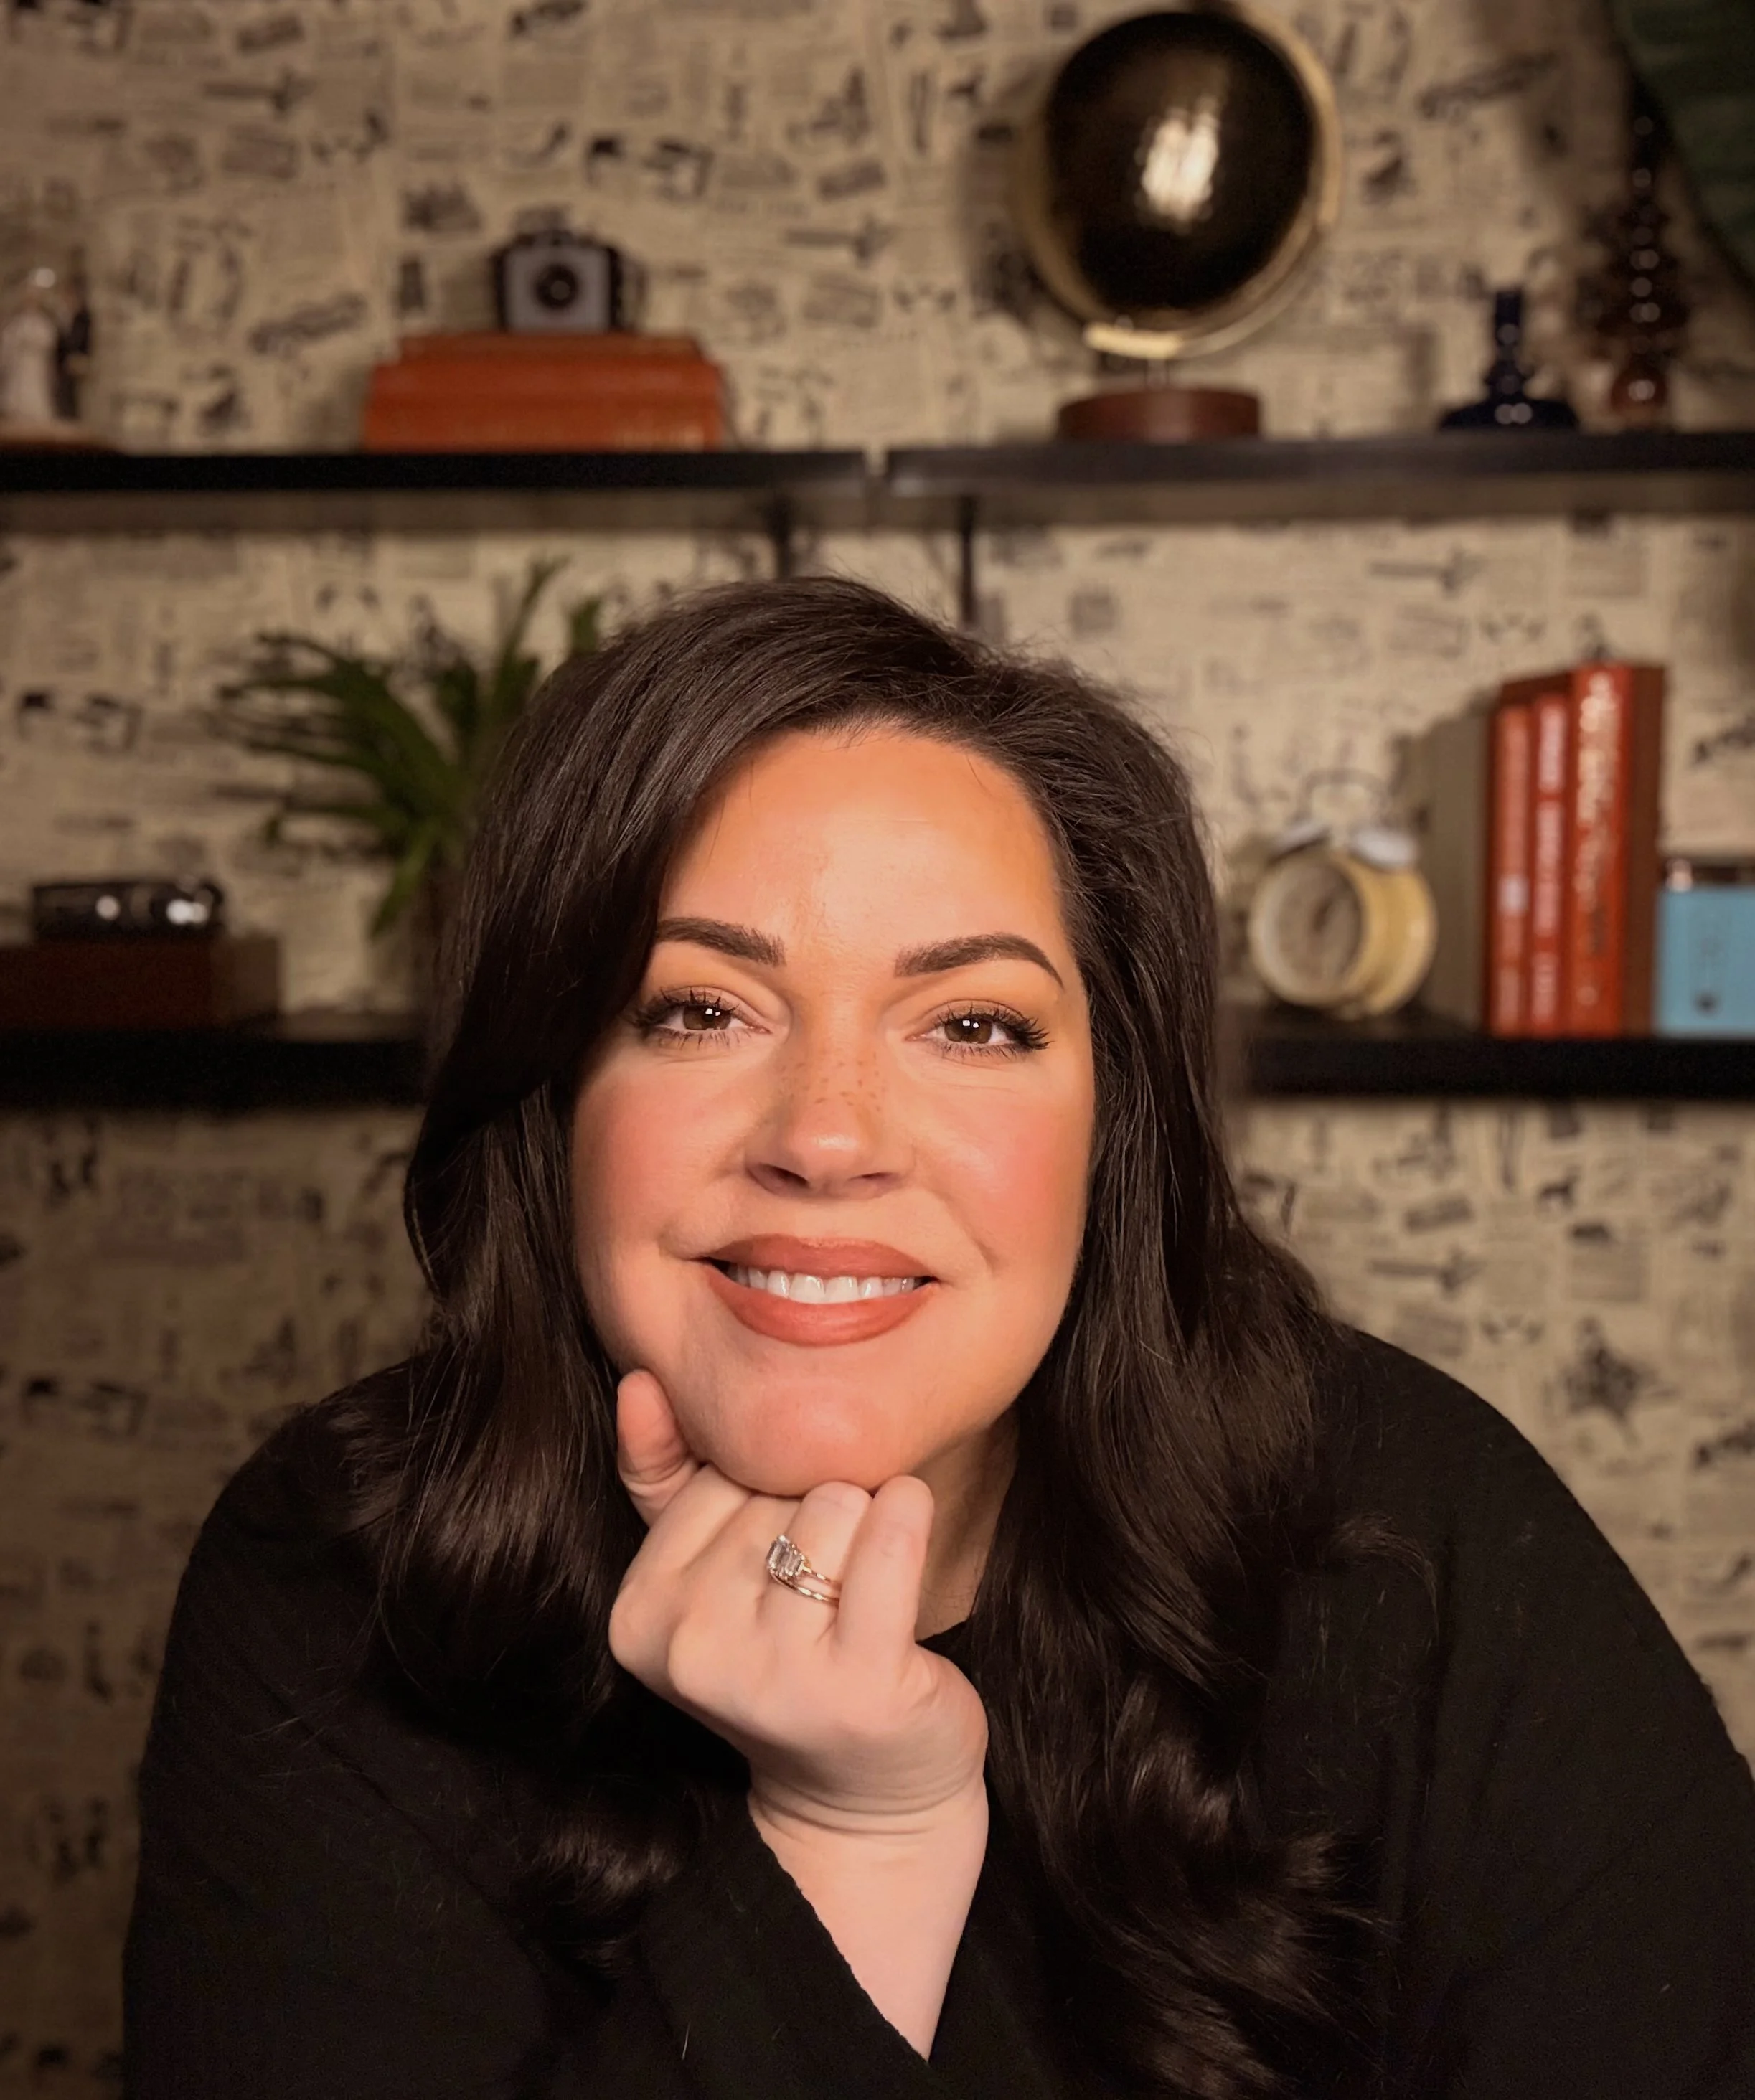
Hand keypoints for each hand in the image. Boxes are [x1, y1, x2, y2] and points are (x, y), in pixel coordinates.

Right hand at [607, 1368, 988, 1839]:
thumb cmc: (795, 1661)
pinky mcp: (859, 1682)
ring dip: (869, 1523)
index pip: (719, 1473)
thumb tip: (642, 1381)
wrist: (869, 1798)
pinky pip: (892, 1536)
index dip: (770, 1497)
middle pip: (780, 1485)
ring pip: (837, 1502)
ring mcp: (773, 1672)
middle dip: (820, 1515)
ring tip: (861, 1589)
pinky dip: (912, 1520)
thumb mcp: (713, 1574)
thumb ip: (664, 1476)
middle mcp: (691, 1648)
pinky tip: (909, 1552)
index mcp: (637, 1615)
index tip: (777, 1567)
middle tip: (825, 1592)